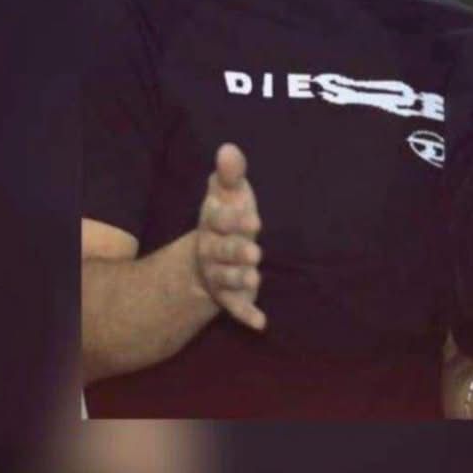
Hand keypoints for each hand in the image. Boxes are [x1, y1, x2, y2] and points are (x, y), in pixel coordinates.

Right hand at [195, 143, 265, 330]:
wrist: (211, 255)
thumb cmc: (228, 217)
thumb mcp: (229, 194)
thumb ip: (230, 174)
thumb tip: (228, 148)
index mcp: (211, 223)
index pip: (217, 220)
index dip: (233, 220)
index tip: (255, 219)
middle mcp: (210, 250)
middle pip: (221, 252)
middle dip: (236, 253)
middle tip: (255, 253)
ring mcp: (218, 275)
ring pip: (226, 279)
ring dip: (240, 280)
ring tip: (255, 278)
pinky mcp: (230, 297)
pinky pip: (235, 308)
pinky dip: (246, 316)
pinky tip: (261, 324)